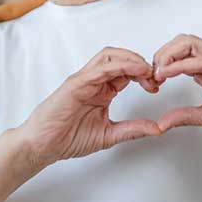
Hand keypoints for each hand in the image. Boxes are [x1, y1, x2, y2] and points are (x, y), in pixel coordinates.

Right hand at [17, 47, 162, 167]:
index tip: (156, 86)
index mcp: (102, 91)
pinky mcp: (76, 83)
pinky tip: (134, 70)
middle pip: (120, 58)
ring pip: (110, 56)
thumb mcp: (109, 135)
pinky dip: (119, 66)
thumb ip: (133, 129)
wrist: (43, 146)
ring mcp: (84, 80)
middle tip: (156, 77)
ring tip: (147, 70)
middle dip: (141, 63)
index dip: (144, 75)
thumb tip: (157, 128)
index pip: (127, 72)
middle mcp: (94, 81)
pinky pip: (99, 68)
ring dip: (131, 59)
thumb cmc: (68, 138)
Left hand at [152, 34, 201, 139]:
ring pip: (187, 43)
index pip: (176, 55)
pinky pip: (201, 60)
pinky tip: (168, 74)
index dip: (160, 65)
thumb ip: (185, 116)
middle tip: (151, 76)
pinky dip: (181, 65)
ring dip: (167, 55)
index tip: (150, 83)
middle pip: (179, 42)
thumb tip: (161, 123)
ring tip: (157, 73)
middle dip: (160, 55)